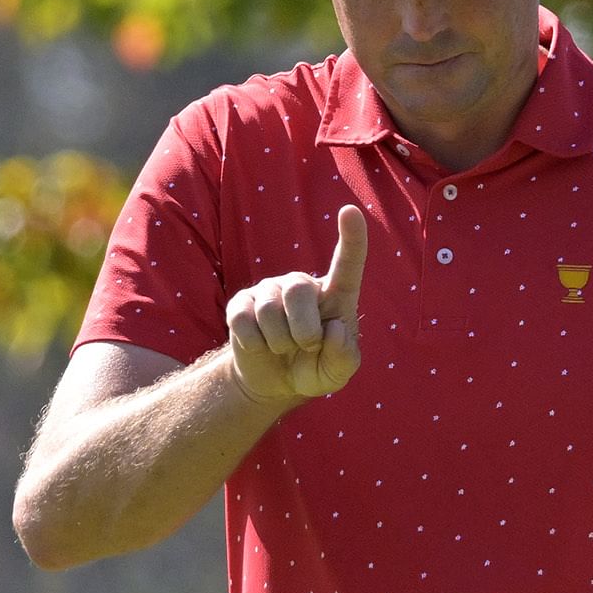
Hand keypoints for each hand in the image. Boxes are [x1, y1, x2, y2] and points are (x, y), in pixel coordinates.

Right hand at [225, 205, 366, 407]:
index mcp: (334, 295)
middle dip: (303, 332)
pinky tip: (260, 346)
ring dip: (279, 343)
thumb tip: (333, 329)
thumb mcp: (336, 373)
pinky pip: (244, 322)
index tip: (350, 211)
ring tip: (283, 348)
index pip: (346, 264)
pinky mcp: (241, 303)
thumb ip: (345, 357)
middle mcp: (302, 284)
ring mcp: (269, 290)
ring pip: (269, 311)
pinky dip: (255, 345)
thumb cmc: (313, 369)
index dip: (351, 238)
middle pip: (299, 291)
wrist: (273, 381)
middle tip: (305, 347)